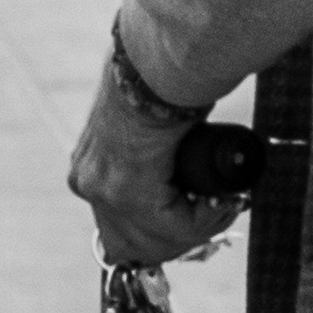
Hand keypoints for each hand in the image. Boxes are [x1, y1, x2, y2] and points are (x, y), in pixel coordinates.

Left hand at [66, 42, 241, 273]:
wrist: (157, 66)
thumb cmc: (160, 87)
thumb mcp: (151, 130)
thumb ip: (156, 155)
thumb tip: (184, 172)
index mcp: (90, 171)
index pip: (122, 230)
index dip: (167, 232)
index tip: (202, 213)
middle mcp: (88, 184)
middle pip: (134, 246)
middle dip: (182, 240)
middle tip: (216, 214)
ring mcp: (104, 192)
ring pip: (156, 243)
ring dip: (198, 229)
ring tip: (224, 203)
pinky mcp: (129, 193)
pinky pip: (175, 227)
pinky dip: (206, 218)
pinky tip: (222, 200)